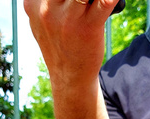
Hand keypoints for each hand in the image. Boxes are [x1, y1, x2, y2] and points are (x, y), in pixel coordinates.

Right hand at [24, 0, 121, 118]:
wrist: (70, 78)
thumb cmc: (61, 46)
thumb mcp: (42, 21)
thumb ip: (46, 2)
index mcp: (33, 3)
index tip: (75, 1)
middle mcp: (47, 9)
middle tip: (85, 1)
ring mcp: (68, 18)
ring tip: (93, 5)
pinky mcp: (89, 27)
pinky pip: (105, 2)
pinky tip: (116, 1)